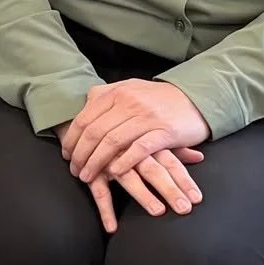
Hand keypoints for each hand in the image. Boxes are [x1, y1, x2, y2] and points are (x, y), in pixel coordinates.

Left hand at [61, 79, 209, 185]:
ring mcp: (146, 117)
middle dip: (81, 154)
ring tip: (88, 176)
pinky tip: (114, 173)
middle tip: (74, 170)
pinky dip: (124, 162)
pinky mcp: (165, 132)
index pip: (84, 118)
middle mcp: (128, 102)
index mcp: (115, 93)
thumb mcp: (130, 88)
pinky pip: (139, 149)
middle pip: (95, 132)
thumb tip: (86, 102)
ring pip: (113, 142)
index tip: (66, 154)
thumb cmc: (159, 98)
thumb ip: (107, 94)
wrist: (197, 97)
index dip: (72, 139)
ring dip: (97, 162)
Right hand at [66, 137, 207, 232]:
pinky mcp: (92, 169)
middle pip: (152, 169)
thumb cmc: (121, 131)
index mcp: (146, 140)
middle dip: (169, 189)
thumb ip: (173, 147)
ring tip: (157, 211)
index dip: (183, 179)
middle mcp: (129, 149)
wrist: (84, 121)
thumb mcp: (146, 134)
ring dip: (143, 195)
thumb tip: (199, 157)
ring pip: (127, 177)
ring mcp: (109, 159)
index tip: (197, 198)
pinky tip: (112, 228)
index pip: (169, 161)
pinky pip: (98, 190)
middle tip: (184, 208)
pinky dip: (105, 209)